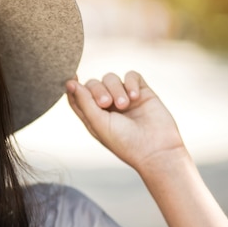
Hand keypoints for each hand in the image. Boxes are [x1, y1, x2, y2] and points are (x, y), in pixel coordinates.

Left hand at [65, 71, 185, 170]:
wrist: (157, 150)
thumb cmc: (125, 143)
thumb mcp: (99, 124)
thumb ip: (84, 103)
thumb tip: (70, 83)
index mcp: (94, 116)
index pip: (78, 97)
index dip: (73, 87)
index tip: (72, 79)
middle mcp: (108, 106)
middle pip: (93, 84)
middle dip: (98, 90)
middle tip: (106, 103)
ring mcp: (125, 98)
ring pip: (111, 78)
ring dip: (115, 88)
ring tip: (124, 104)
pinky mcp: (142, 93)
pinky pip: (132, 76)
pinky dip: (131, 83)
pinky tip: (135, 97)